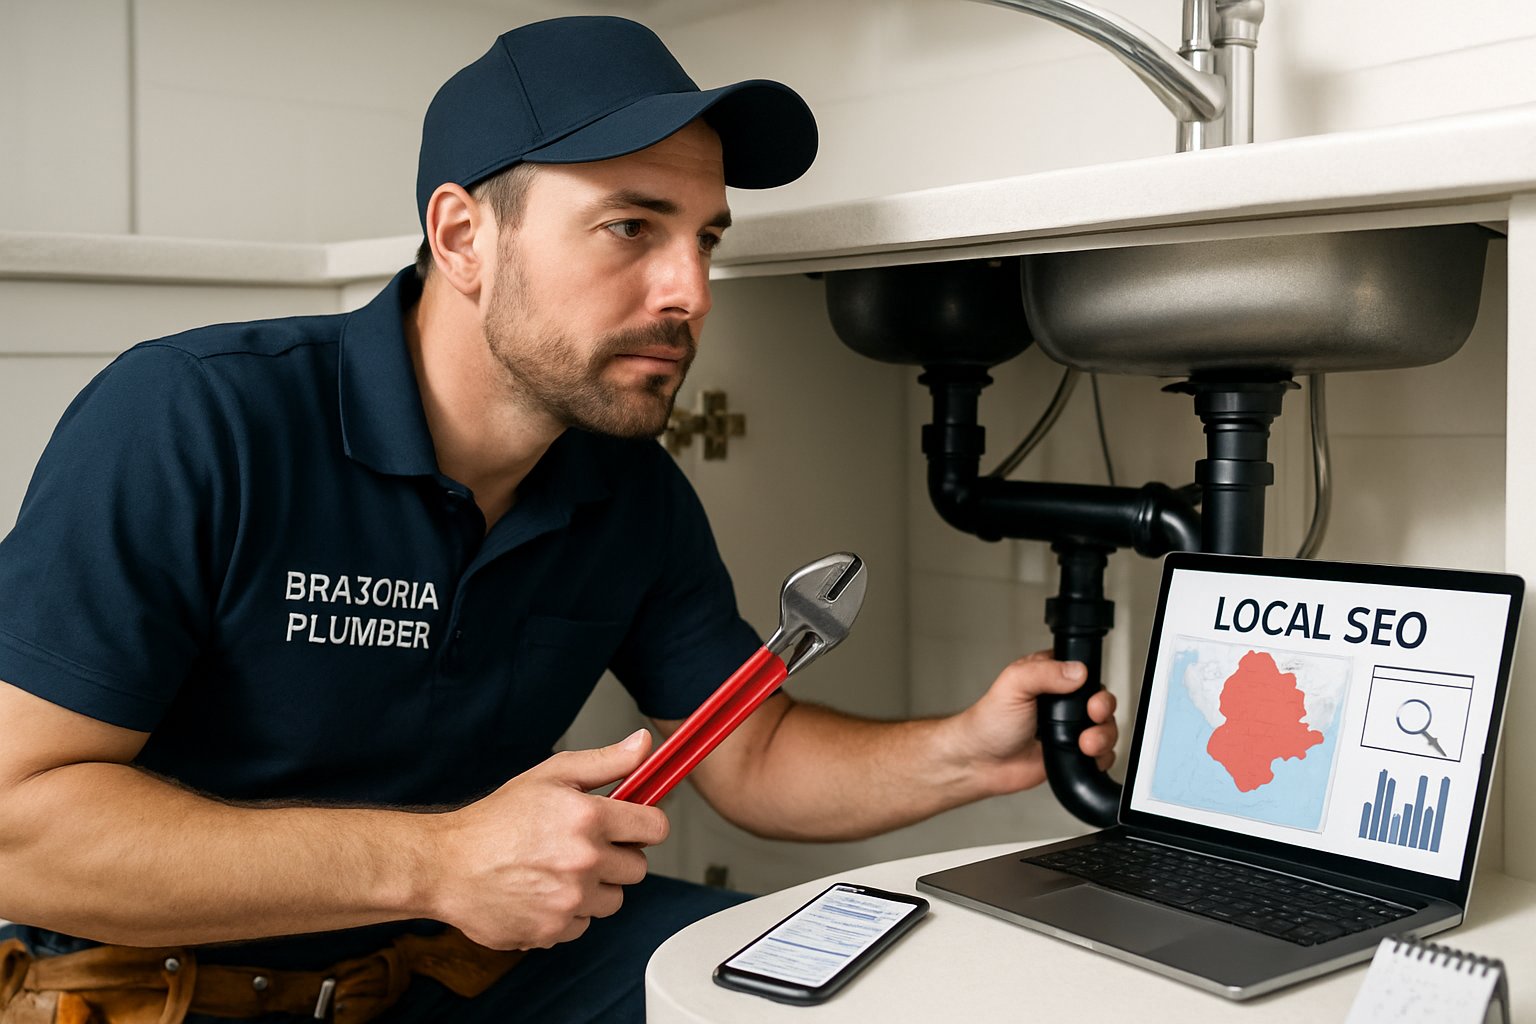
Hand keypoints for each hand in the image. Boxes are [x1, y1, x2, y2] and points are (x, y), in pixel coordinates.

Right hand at [428, 728, 668, 949]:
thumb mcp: (551, 776)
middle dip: (617, 857)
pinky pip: (584, 924)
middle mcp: (584, 861)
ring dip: (596, 888)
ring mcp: (570, 900)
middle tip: (585, 847)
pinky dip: (569, 913)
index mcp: (588, 818)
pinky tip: (543, 893)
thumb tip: (643, 745)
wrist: (447, 865)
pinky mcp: (555, 931)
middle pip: (638, 868)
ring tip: (560, 870)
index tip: (632, 825)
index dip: (645, 824)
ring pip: (613, 899)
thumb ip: (606, 762)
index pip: (655, 827)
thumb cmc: (495, 820)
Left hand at [950, 650, 1118, 796]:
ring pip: (1106, 727)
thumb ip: (1044, 673)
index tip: (1090, 695)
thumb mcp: (1014, 685)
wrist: (981, 763)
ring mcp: (1069, 728)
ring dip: (1104, 736)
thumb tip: (1077, 671)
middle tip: (1092, 716)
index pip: (1086, 672)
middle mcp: (1063, 702)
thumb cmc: (989, 722)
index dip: (1094, 682)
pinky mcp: (1072, 753)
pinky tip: (1085, 756)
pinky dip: (1102, 757)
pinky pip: (1102, 755)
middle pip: (1102, 700)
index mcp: (1050, 677)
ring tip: (1085, 743)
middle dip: (1104, 709)